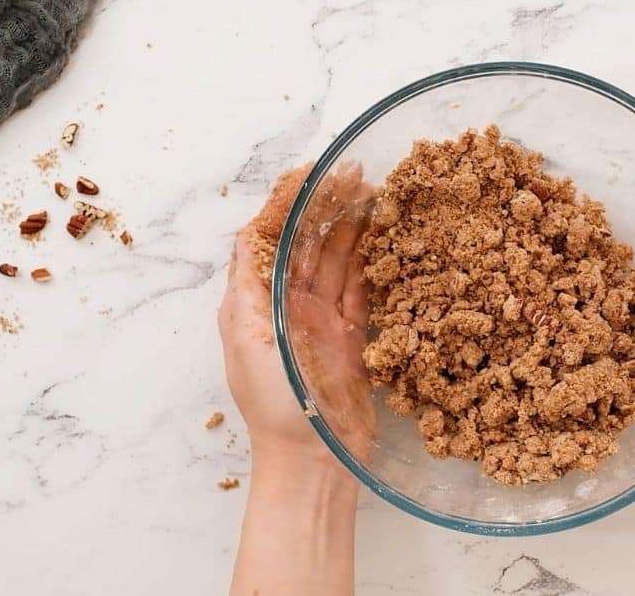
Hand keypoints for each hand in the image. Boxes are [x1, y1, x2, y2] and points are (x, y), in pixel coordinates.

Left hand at [218, 162, 373, 464]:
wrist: (312, 463)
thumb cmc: (274, 406)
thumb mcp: (247, 340)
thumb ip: (248, 286)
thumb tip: (249, 232)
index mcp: (257, 301)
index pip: (270, 237)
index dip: (288, 202)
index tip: (312, 172)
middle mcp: (288, 306)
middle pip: (308, 242)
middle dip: (329, 206)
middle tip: (359, 173)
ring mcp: (322, 322)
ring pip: (338, 262)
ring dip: (354, 228)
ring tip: (378, 193)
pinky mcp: (354, 340)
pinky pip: (363, 293)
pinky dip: (374, 265)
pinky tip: (388, 238)